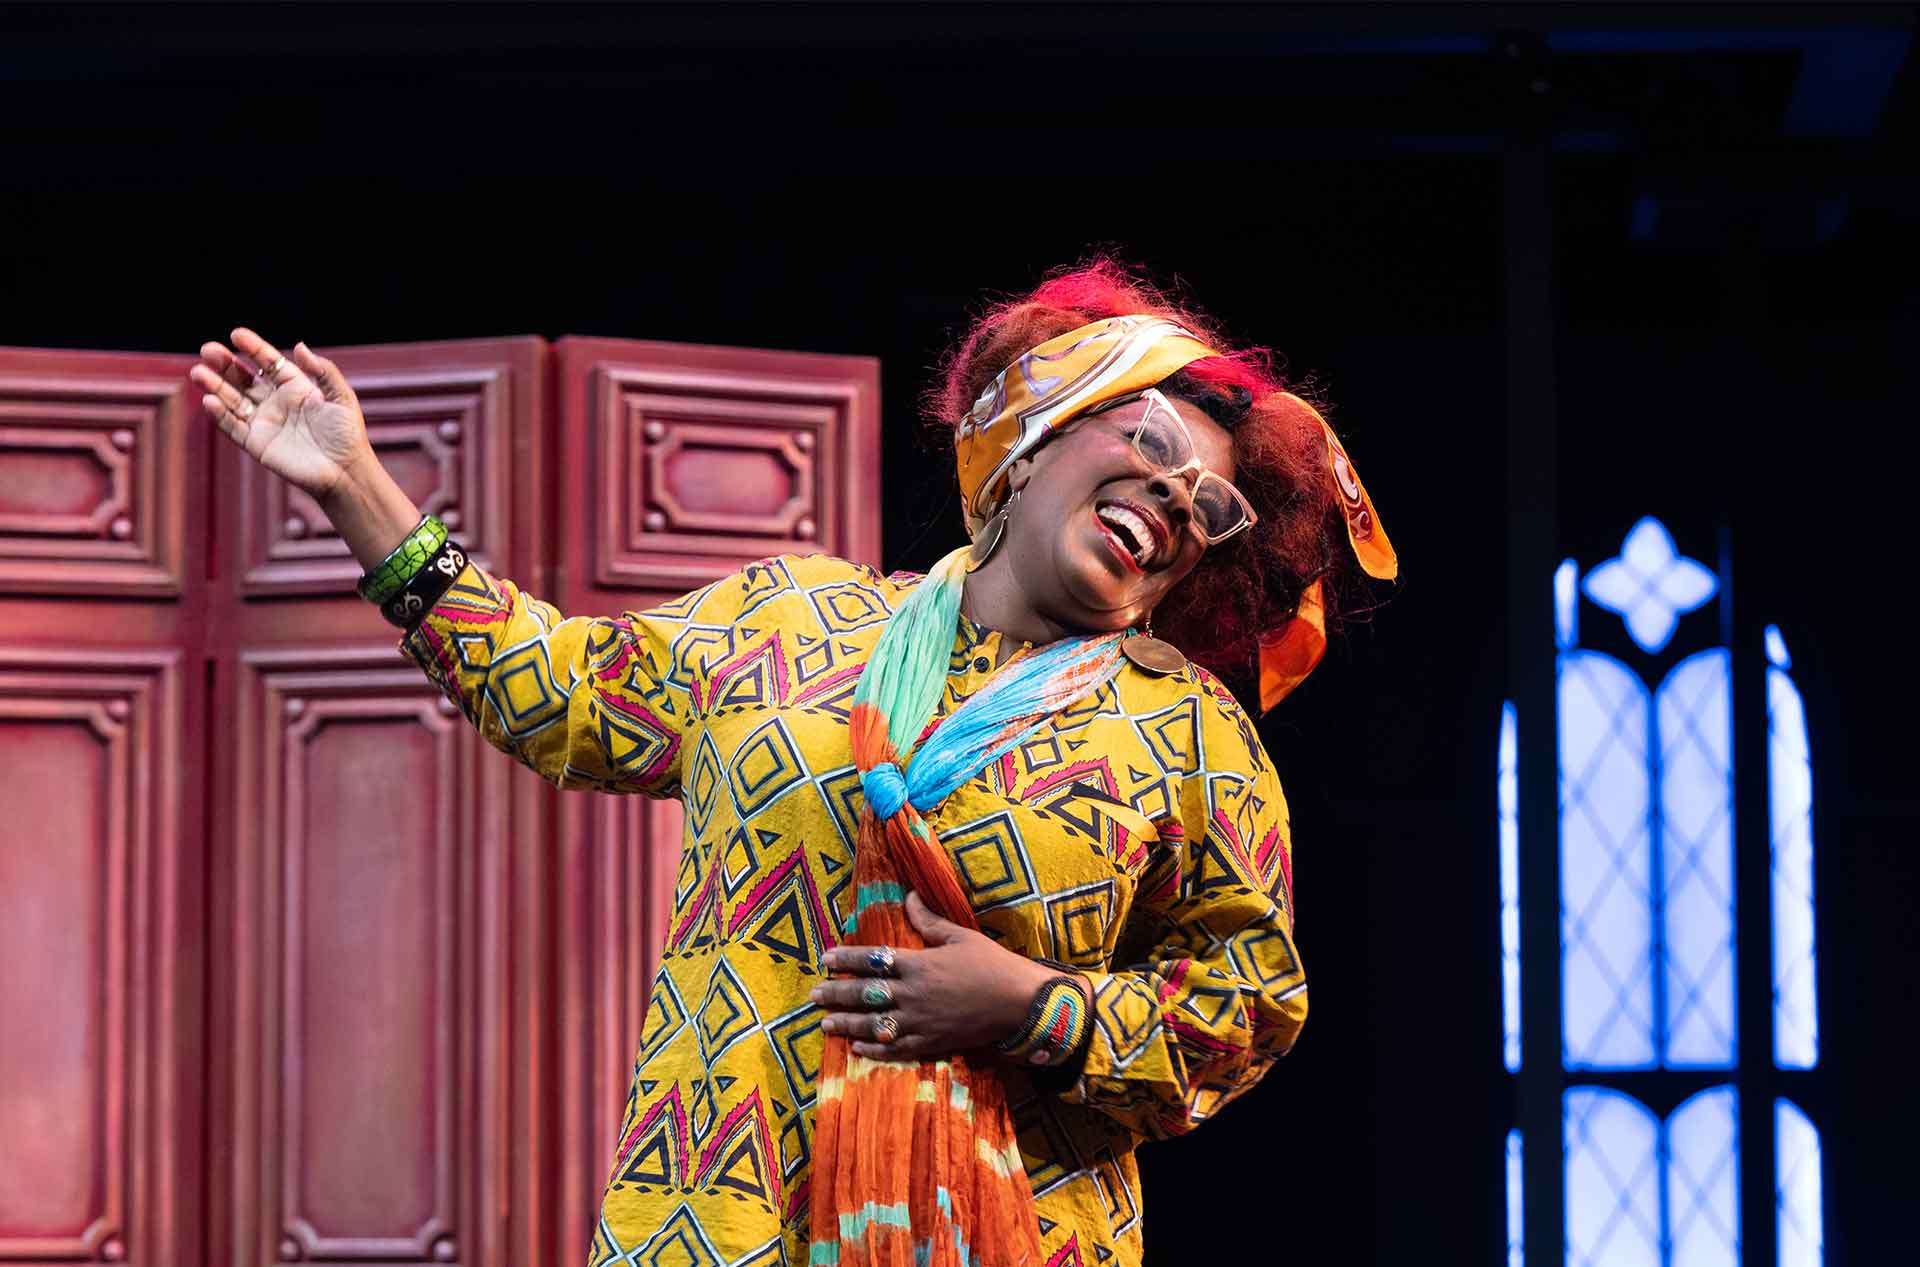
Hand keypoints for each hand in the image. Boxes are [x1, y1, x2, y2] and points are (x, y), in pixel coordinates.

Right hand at [189, 327, 372, 499]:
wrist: (345, 472)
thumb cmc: (348, 434)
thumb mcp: (342, 397)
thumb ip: (324, 370)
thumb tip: (299, 346)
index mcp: (295, 387)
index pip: (268, 362)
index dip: (253, 347)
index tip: (236, 334)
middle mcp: (276, 402)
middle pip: (244, 378)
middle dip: (225, 364)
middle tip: (208, 349)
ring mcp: (264, 422)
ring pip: (232, 399)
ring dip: (215, 386)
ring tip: (198, 373)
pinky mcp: (256, 444)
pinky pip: (233, 426)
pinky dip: (220, 414)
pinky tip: (210, 401)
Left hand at [812, 890, 1065, 1060]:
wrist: (1019, 1002)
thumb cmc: (992, 964)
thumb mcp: (960, 936)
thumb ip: (929, 921)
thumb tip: (908, 896)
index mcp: (918, 963)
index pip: (872, 960)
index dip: (846, 959)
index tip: (825, 959)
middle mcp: (913, 993)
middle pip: (864, 994)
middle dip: (836, 994)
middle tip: (813, 995)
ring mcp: (920, 1021)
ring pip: (873, 1024)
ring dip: (846, 1024)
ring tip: (824, 1024)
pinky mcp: (931, 1043)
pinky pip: (896, 1049)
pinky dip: (874, 1050)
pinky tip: (857, 1050)